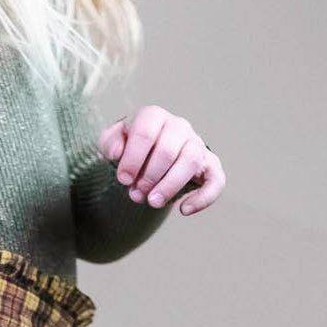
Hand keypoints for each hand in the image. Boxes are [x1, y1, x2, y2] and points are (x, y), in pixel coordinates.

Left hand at [99, 106, 224, 215]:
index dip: (133, 159)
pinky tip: (184, 210)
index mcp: (153, 116)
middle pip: (168, 150)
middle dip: (149, 177)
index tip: (123, 180)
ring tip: (153, 203)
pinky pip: (216, 180)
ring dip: (170, 186)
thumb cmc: (129, 146)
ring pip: (191, 161)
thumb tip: (117, 152)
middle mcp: (179, 126)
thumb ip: (109, 143)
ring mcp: (196, 145)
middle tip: (136, 195)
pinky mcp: (210, 165)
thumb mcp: (112, 141)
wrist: (149, 153)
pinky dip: (203, 197)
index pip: (146, 132)